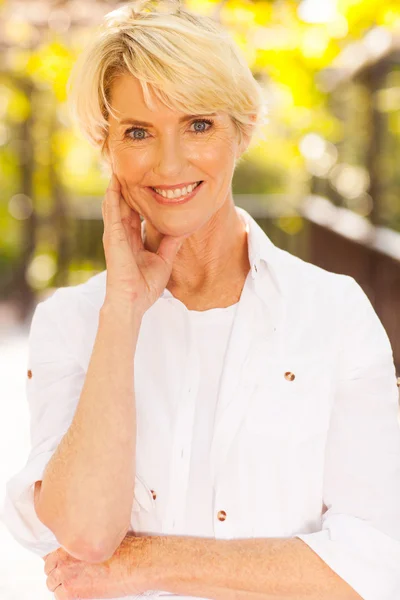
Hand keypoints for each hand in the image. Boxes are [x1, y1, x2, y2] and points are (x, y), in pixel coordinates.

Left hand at [43, 533, 144, 598]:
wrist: (137, 564)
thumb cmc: (127, 550)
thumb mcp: (104, 536)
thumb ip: (85, 541)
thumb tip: (79, 548)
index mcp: (73, 539)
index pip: (52, 550)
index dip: (58, 558)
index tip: (64, 562)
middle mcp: (66, 556)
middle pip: (48, 567)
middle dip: (58, 571)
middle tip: (71, 574)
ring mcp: (67, 573)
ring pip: (52, 583)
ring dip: (61, 584)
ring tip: (78, 582)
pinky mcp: (72, 591)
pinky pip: (59, 596)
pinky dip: (67, 595)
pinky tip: (81, 590)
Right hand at [102, 173, 187, 313]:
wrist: (133, 301)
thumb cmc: (144, 286)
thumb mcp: (164, 260)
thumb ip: (171, 244)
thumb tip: (182, 229)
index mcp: (132, 239)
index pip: (133, 212)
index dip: (137, 196)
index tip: (143, 180)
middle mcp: (121, 234)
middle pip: (122, 203)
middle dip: (125, 185)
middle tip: (129, 164)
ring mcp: (114, 234)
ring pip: (114, 203)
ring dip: (116, 185)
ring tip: (119, 164)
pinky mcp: (112, 237)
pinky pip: (111, 211)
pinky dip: (112, 195)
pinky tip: (115, 181)